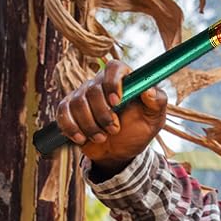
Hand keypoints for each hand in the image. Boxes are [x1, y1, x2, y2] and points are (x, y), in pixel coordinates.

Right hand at [55, 59, 167, 173]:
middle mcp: (100, 84)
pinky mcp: (69, 109)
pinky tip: (82, 138)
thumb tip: (148, 89)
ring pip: (78, 104)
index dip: (112, 83)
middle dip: (103, 115)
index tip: (117, 102)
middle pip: (93, 90)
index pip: (113, 67)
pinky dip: (72, 128)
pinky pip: (63, 113)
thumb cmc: (138, 131)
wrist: (120, 152)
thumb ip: (158, 102)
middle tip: (114, 130)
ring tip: (101, 137)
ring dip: (90, 126)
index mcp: (123, 80)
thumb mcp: (154, 119)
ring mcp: (83, 96)